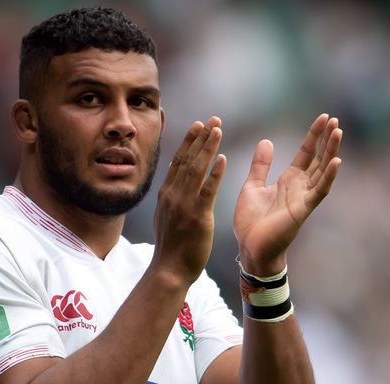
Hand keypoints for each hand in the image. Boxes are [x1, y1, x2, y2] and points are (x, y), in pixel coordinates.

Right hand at [152, 117, 226, 283]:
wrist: (169, 270)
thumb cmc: (172, 247)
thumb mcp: (166, 217)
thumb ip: (172, 199)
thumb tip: (175, 187)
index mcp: (166, 194)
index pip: (178, 161)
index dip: (189, 141)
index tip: (198, 125)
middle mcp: (173, 194)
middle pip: (187, 159)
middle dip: (200, 137)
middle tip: (212, 119)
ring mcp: (184, 204)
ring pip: (197, 169)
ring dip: (208, 147)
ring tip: (218, 129)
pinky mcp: (197, 216)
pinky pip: (207, 190)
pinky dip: (214, 173)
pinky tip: (222, 158)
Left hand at [233, 114, 341, 275]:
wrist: (250, 248)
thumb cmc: (251, 221)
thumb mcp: (252, 186)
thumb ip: (260, 165)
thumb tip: (266, 141)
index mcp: (288, 180)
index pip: (306, 153)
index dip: (314, 136)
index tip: (323, 118)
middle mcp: (300, 187)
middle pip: (318, 158)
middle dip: (326, 139)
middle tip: (335, 119)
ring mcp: (303, 198)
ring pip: (322, 171)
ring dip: (331, 152)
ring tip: (338, 132)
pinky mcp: (302, 210)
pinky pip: (319, 191)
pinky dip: (328, 177)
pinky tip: (336, 162)